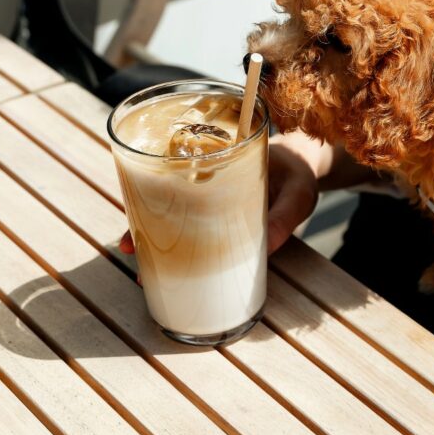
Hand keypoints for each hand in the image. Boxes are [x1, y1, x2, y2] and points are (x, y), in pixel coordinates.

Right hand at [118, 132, 331, 256]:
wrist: (306, 168)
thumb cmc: (299, 174)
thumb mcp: (299, 192)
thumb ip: (286, 216)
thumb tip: (267, 249)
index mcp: (220, 162)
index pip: (173, 174)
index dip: (146, 193)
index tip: (132, 215)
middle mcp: (207, 181)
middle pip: (163, 200)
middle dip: (142, 226)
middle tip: (127, 250)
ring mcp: (211, 202)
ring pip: (173, 221)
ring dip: (157, 244)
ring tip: (143, 273)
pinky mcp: (219, 221)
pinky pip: (194, 234)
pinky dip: (180, 251)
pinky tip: (166, 272)